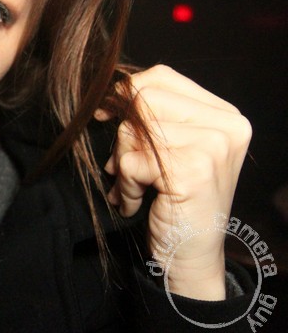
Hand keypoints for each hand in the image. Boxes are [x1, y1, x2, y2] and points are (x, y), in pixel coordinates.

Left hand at [97, 65, 251, 299]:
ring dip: (122, 164)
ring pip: (133, 129)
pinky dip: (125, 185)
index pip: (162, 77)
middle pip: (144, 98)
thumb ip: (150, 116)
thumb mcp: (168, 149)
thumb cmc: (175, 201)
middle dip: (123, 134)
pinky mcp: (192, 170)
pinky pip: (131, 161)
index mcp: (224, 115)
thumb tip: (107, 94)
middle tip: (126, 166)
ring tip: (136, 187)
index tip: (105, 114)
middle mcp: (226, 126)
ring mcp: (212, 146)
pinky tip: (138, 202)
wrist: (188, 255)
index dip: (126, 93)